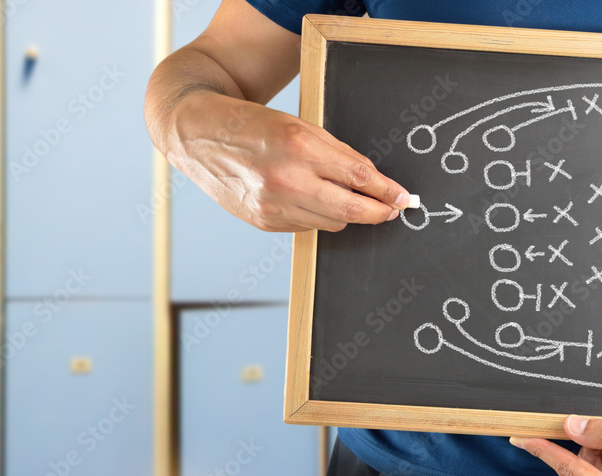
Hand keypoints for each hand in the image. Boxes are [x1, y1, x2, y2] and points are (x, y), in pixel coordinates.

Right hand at [168, 92, 410, 231]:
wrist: (199, 134)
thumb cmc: (252, 124)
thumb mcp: (299, 125)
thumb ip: (338, 153)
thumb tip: (372, 179)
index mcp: (298, 148)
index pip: (358, 177)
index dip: (386, 190)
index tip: (403, 197)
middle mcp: (285, 180)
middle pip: (350, 209)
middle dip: (378, 212)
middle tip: (393, 210)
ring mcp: (272, 206)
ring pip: (331, 222)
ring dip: (347, 213)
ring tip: (348, 198)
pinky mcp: (263, 222)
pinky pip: (307, 225)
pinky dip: (318, 215)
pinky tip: (312, 200)